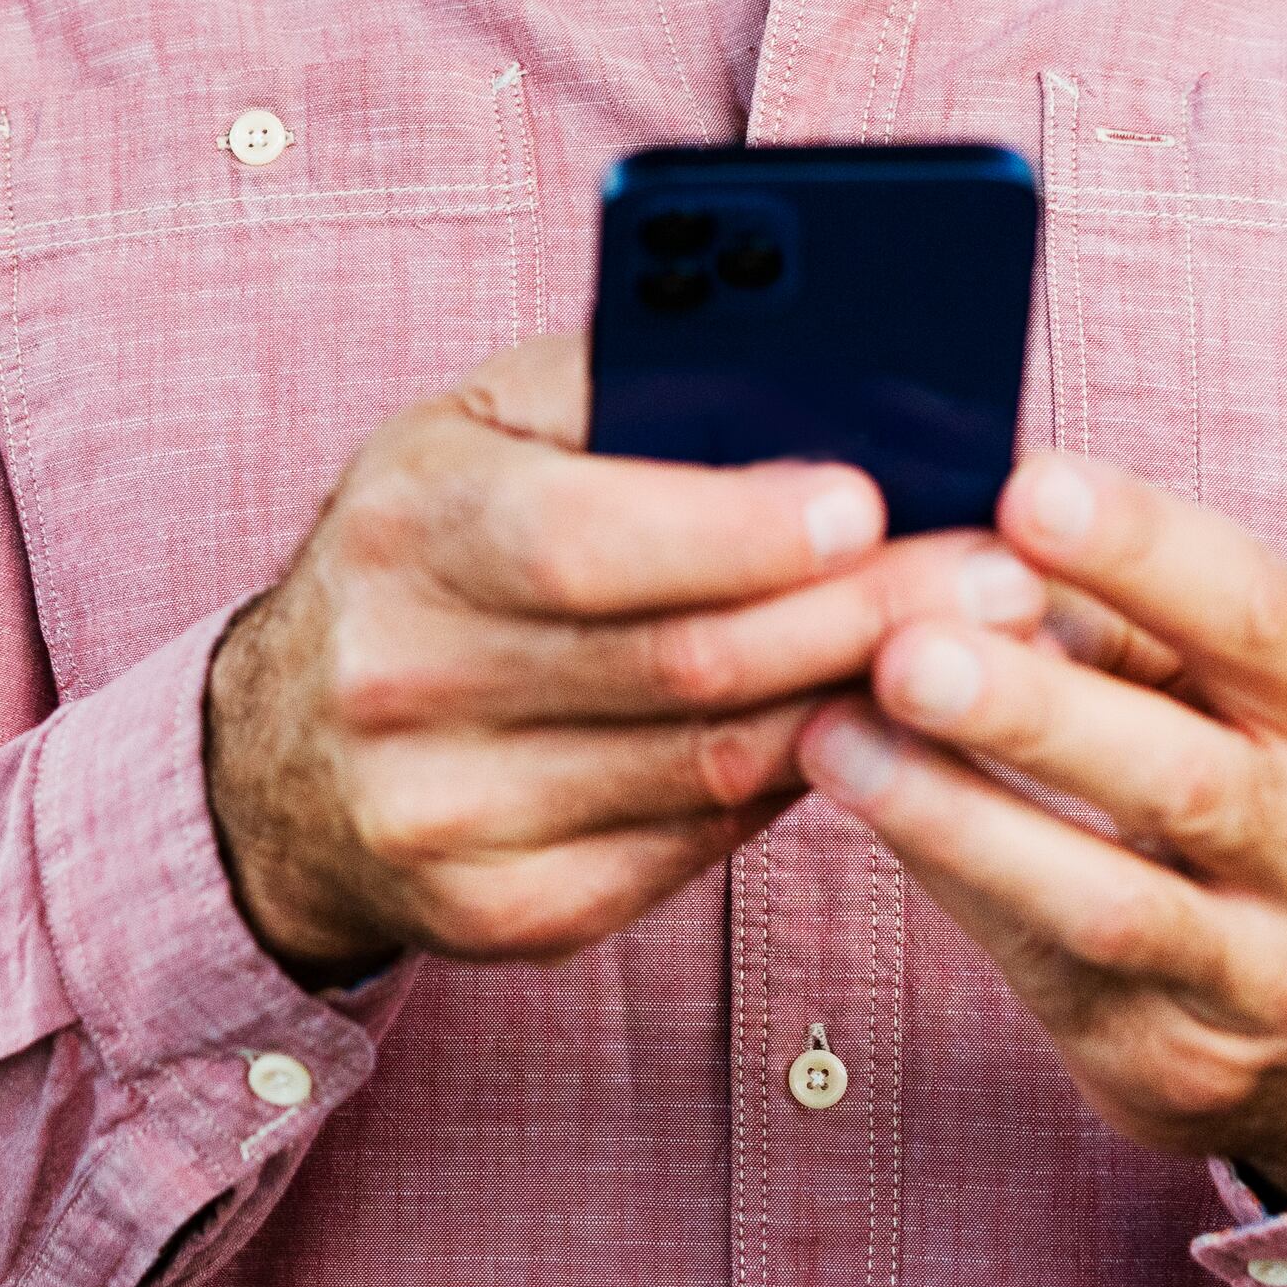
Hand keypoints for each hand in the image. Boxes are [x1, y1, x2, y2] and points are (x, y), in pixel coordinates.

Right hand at [203, 334, 1023, 979]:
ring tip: (984, 645)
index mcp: (403, 527)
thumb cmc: (427, 547)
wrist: (279, 753)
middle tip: (1006, 576)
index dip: (739, 528)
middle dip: (866, 615)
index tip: (875, 500)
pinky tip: (875, 730)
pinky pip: (692, 849)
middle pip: (681, 662)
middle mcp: (404, 680)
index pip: (584, 538)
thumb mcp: (478, 427)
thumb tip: (810, 373)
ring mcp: (448, 816)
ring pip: (710, 766)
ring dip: (864, 703)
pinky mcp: (504, 914)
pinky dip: (796, 784)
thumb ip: (618, 385)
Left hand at [799, 450, 1286, 1200]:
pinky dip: (951, 880)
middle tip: (905, 646)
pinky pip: (1048, 964)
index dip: (1146, 551)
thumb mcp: (1248, 698)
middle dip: (1034, 706)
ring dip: (958, 813)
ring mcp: (1276, 977)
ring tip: (835, 740)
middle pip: (1185, 772)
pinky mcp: (1182, 1064)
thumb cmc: (1266, 797)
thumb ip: (1127, 622)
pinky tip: (865, 813)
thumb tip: (966, 540)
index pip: (1265, 618)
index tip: (1025, 489)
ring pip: (1110, 898)